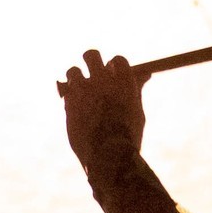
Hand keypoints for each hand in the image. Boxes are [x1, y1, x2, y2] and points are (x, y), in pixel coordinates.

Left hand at [58, 49, 145, 175]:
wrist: (108, 157)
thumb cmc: (128, 137)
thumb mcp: (137, 112)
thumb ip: (136, 89)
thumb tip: (145, 73)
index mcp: (124, 80)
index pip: (117, 59)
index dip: (114, 66)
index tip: (112, 74)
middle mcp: (102, 80)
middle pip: (91, 55)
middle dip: (91, 61)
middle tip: (92, 72)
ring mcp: (83, 90)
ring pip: (73, 71)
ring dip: (76, 78)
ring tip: (81, 91)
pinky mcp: (68, 103)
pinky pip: (65, 91)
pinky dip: (70, 97)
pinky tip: (77, 108)